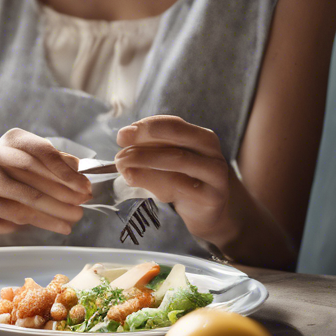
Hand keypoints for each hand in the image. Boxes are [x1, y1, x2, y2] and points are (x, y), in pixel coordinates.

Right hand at [0, 128, 92, 236]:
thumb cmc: (9, 178)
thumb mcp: (31, 165)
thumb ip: (55, 163)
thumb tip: (80, 169)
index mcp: (11, 140)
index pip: (41, 150)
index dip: (65, 169)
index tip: (84, 185)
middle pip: (35, 174)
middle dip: (63, 191)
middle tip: (83, 203)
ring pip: (27, 199)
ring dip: (56, 211)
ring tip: (74, 218)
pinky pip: (15, 216)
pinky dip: (41, 223)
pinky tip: (56, 226)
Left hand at [115, 116, 236, 243]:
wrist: (206, 211)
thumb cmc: (184, 181)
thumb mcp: (167, 162)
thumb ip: (150, 148)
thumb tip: (124, 137)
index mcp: (202, 136)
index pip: (173, 124)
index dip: (145, 126)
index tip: (122, 135)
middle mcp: (212, 151)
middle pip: (177, 136)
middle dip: (144, 141)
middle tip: (120, 153)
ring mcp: (215, 174)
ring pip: (177, 160)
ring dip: (144, 161)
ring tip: (123, 168)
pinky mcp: (211, 196)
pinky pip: (178, 186)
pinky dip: (154, 183)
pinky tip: (137, 181)